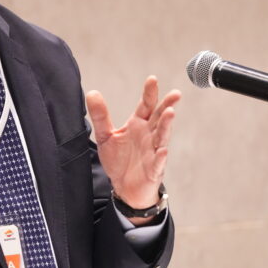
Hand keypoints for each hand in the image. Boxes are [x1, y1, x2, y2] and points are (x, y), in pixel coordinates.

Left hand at [86, 76, 180, 216]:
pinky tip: (162, 150)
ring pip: (162, 136)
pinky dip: (160, 156)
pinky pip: (158, 162)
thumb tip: (92, 92)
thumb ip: (100, 116)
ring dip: (167, 125)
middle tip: (175, 94)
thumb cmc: (118, 160)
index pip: (146, 105)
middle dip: (167, 105)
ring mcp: (153, 151)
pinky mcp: (154, 169)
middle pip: (160, 117)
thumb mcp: (105, 136)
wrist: (124, 187)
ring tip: (171, 112)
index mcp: (138, 124)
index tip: (152, 79)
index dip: (149, 93)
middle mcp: (148, 135)